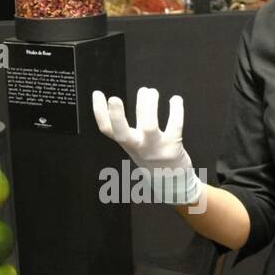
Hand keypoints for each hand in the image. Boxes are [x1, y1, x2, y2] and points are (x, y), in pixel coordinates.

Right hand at [91, 87, 200, 203]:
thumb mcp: (134, 146)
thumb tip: (117, 103)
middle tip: (114, 99)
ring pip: (149, 125)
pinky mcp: (173, 147)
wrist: (171, 182)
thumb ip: (127, 128)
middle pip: (122, 133)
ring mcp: (156, 148)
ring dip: (148, 104)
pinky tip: (175, 100)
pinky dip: (176, 109)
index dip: (99, 112)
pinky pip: (175, 125)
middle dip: (116, 116)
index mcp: (128, 143)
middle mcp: (139, 147)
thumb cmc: (152, 159)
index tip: (98, 94)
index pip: (107, 130)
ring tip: (150, 92)